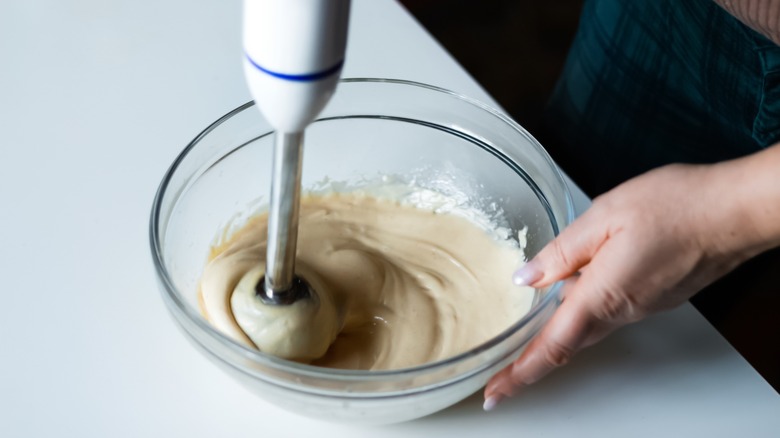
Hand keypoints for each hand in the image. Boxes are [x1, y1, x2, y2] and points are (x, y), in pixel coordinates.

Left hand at [483, 157, 779, 410]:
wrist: (735, 211)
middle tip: (501, 371)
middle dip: (532, 359)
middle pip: (567, 343)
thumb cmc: (677, 207)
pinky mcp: (655, 296)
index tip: (495, 391)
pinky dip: (584, 310)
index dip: (519, 372)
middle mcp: (622, 310)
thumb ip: (562, 251)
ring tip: (527, 333)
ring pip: (588, 324)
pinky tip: (574, 290)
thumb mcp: (604, 216)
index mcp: (601, 295)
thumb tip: (526, 277)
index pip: (551, 346)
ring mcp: (641, 306)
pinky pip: (609, 309)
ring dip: (557, 334)